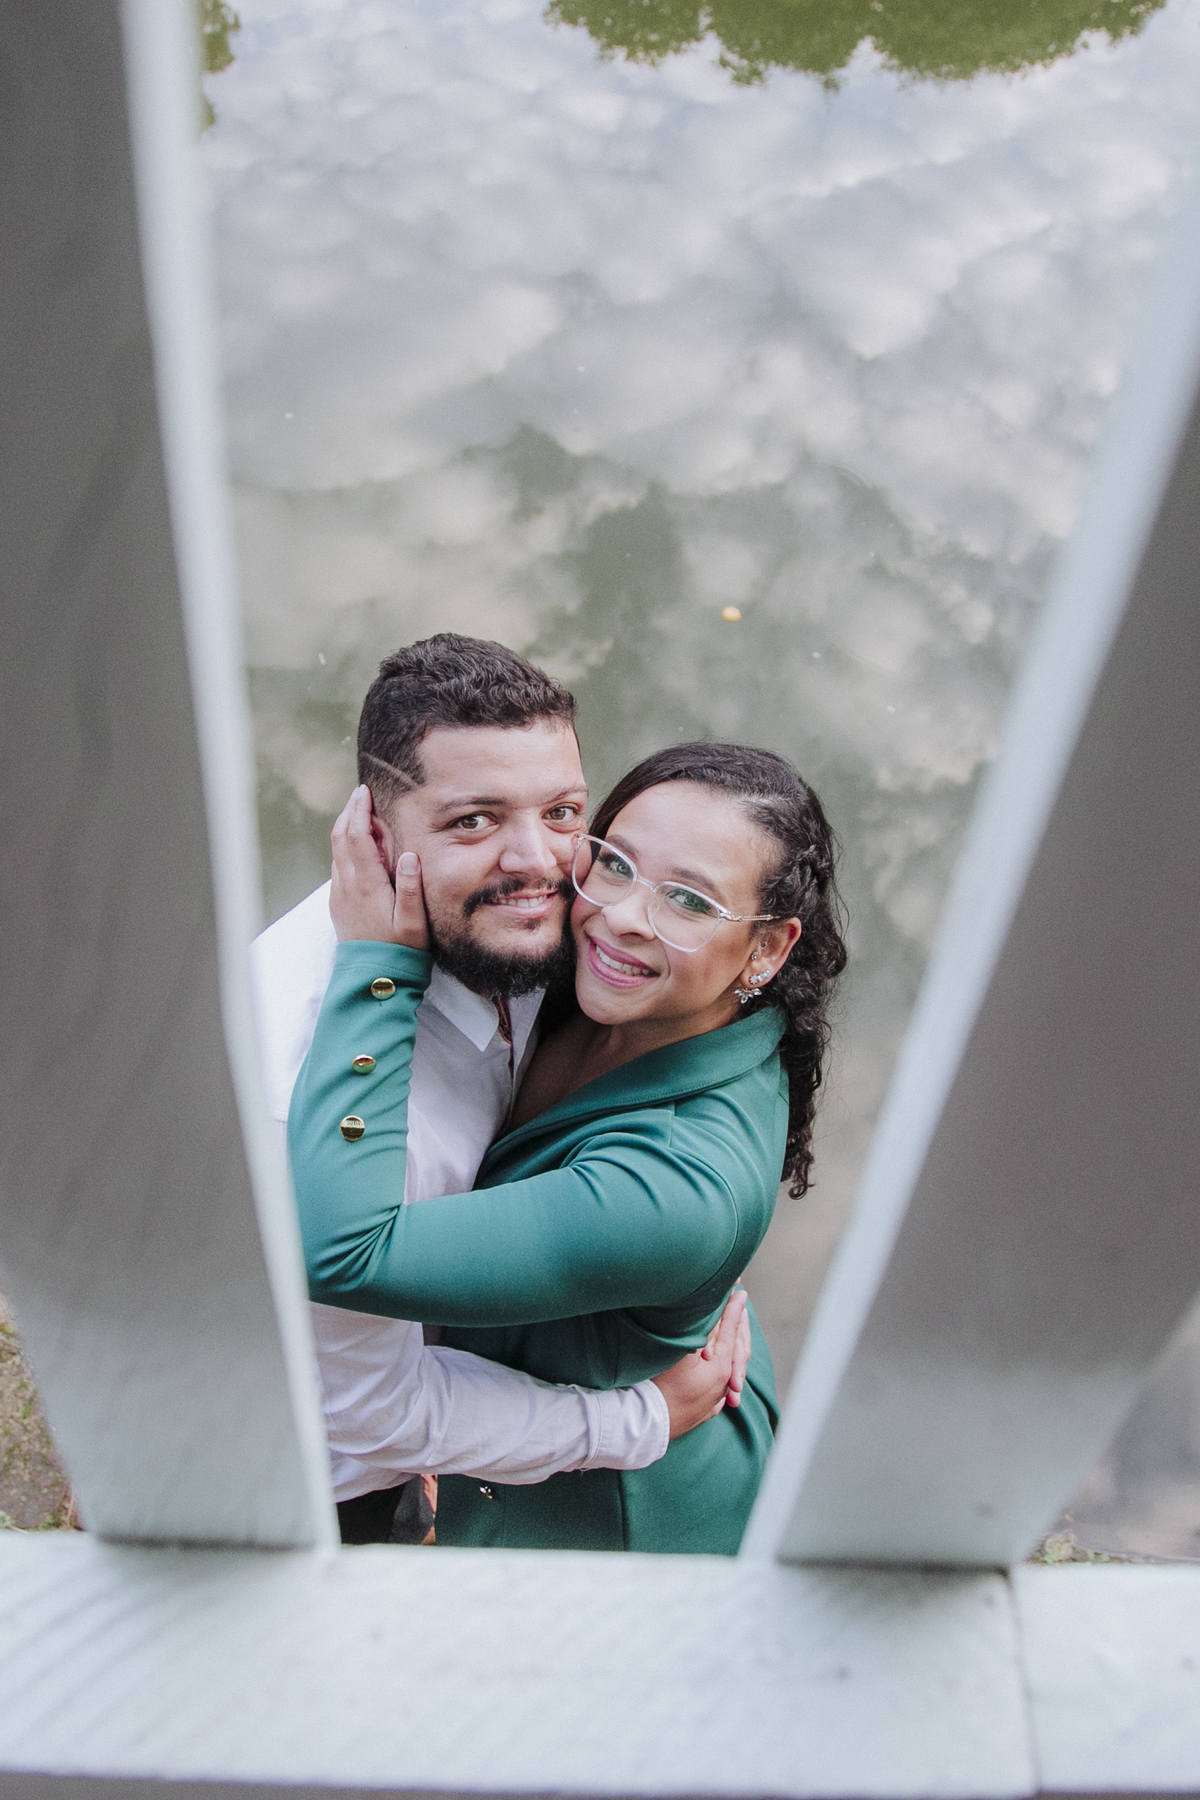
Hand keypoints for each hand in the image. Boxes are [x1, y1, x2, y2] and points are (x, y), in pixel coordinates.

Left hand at [329, 786, 429, 950]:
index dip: (359, 811)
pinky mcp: (339, 902)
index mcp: (366, 885)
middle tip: (361, 793)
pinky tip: (358, 844)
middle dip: (349, 811)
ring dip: (345, 827)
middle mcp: (347, 886)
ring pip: (336, 850)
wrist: (374, 978)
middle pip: (339, 837)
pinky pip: (338, 865)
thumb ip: (412, 888)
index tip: (364, 792)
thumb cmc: (400, 950)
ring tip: (360, 812)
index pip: (356, 838)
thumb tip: (408, 855)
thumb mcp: (414, 922)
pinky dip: (345, 846)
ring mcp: (340, 894)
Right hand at [651, 1288, 748, 1439]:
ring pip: (729, 1373)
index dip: (734, 1309)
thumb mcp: (681, 1350)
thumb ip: (701, 1331)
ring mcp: (712, 1402)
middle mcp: (722, 1386)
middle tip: (739, 1308)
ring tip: (732, 1338)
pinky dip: (722, 1378)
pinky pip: (719, 1393)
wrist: (643, 1424)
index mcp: (721, 1367)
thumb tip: (716, 1312)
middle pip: (735, 1351)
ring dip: (732, 1352)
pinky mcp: (700, 1413)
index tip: (740, 1292)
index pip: (730, 1330)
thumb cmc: (659, 1383)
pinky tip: (722, 1376)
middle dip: (737, 1327)